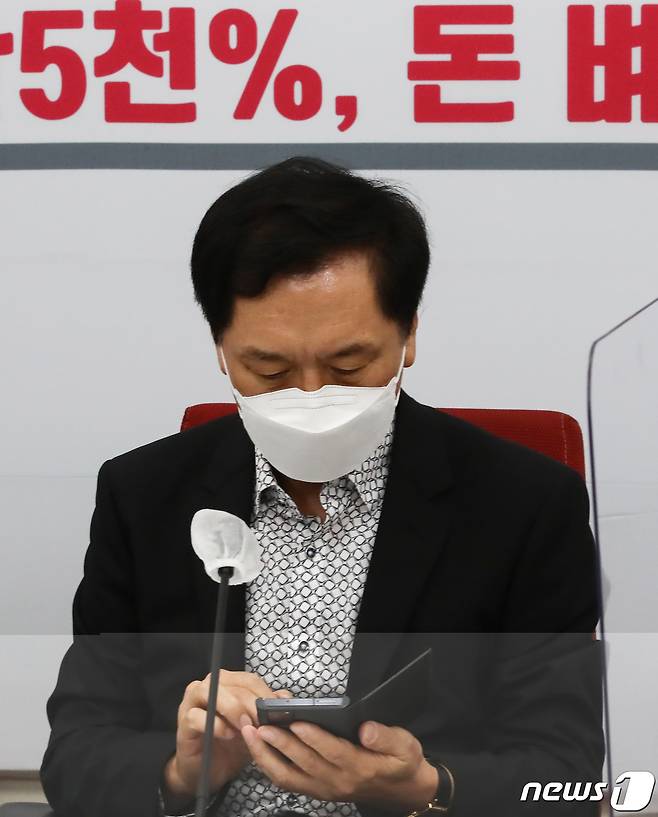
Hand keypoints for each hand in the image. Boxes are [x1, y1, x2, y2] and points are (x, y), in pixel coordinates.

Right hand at [163, 670, 289, 808]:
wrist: (206, 771)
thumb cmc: (230, 745)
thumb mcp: (254, 728)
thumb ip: (268, 710)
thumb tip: (285, 698)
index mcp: (227, 683)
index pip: (249, 680)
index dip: (264, 694)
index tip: (275, 712)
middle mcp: (209, 686)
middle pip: (233, 684)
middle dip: (251, 703)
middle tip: (262, 722)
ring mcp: (193, 701)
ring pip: (213, 692)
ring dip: (233, 709)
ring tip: (245, 727)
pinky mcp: (183, 720)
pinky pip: (198, 716)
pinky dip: (215, 725)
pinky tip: (227, 735)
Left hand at [241, 719, 438, 812]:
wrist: (403, 791)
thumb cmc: (402, 762)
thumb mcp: (405, 746)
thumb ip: (386, 736)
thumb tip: (366, 728)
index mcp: (360, 767)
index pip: (332, 752)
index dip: (314, 738)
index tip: (296, 722)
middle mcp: (337, 781)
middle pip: (304, 764)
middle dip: (280, 744)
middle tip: (260, 725)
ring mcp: (325, 789)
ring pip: (289, 777)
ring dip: (266, 757)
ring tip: (251, 735)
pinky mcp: (317, 791)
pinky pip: (288, 782)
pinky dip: (270, 767)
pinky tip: (258, 750)